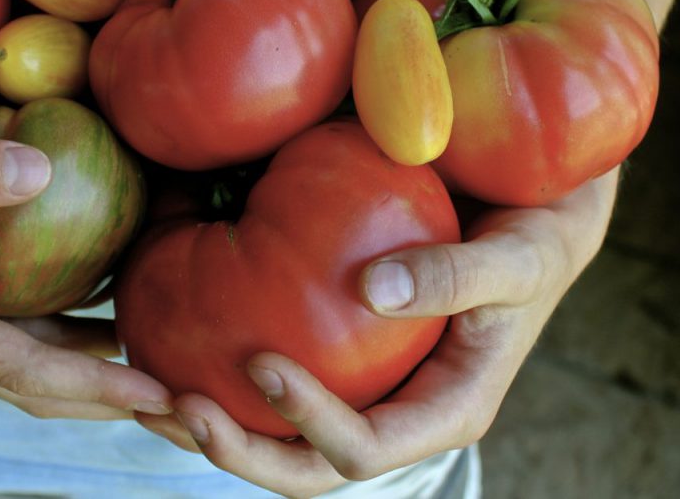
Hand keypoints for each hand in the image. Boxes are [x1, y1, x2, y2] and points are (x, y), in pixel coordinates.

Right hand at [0, 114, 172, 420]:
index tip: (156, 391)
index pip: (20, 370)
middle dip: (106, 400)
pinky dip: (68, 328)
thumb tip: (41, 172)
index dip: (92, 386)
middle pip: (34, 385)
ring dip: (93, 370)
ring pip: (30, 361)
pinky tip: (108, 303)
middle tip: (177, 401)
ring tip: (157, 362)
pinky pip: (19, 324)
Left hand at [136, 170, 618, 496]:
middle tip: (171, 405)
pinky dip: (223, 369)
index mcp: (442, 409)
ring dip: (212, 421)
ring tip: (146, 392)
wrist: (529, 215)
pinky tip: (172, 342)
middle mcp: (396, 410)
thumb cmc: (533, 237)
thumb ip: (456, 275)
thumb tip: (374, 289)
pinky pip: (276, 371)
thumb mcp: (514, 257)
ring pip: (280, 430)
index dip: (310, 422)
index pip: (364, 449)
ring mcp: (364, 384)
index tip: (262, 363)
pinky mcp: (338, 348)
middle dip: (237, 449)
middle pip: (306, 464)